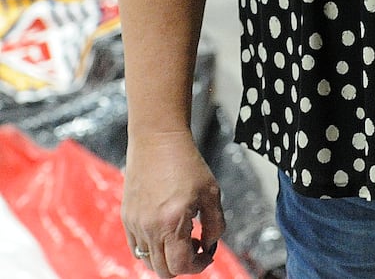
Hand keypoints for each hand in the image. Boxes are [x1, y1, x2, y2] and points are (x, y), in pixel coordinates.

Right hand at [122, 130, 224, 275]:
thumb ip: (215, 224)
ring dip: (166, 257)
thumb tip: (210, 247)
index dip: (198, 266)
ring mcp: (134, 225)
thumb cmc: (188, 164)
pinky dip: (152, 249)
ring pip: (148, 260)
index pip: (180, 265)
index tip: (207, 255)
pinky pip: (137, 247)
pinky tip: (166, 231)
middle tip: (196, 245)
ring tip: (181, 236)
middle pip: (162, 269)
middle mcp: (149, 228)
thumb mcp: (211, 193)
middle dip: (182, 265)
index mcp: (172, 223)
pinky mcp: (126, 218)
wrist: (157, 142)